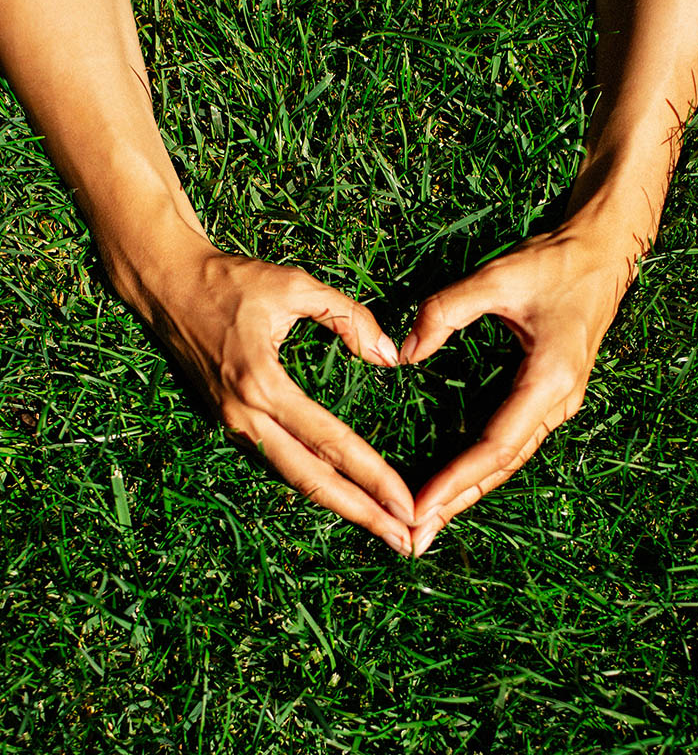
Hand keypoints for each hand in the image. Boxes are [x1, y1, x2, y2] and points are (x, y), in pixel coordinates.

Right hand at [158, 245, 414, 554]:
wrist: (165, 285)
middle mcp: (245, 415)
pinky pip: (275, 461)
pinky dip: (310, 484)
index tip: (406, 503)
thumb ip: (348, 318)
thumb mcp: (294, 285)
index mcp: (262, 382)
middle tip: (404, 542)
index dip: (372, 475)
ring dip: (337, 505)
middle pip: (310, 480)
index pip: (330, 441)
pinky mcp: (227, 422)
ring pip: (291, 477)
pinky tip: (338, 494)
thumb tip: (390, 356)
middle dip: (360, 514)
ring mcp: (231, 423)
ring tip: (379, 526)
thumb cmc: (229, 280)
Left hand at [401, 219, 635, 555]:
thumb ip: (446, 311)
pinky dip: (483, 468)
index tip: (419, 510)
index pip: (495, 446)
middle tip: (415, 540)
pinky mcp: (550, 396)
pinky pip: (512, 442)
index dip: (456, 481)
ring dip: (470, 492)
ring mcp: (558, 403)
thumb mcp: (498, 277)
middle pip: (501, 466)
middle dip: (458, 502)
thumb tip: (405, 353)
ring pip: (508, 460)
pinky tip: (459, 484)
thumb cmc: (556, 263)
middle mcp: (558, 403)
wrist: (605, 252)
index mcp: (548, 380)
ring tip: (431, 523)